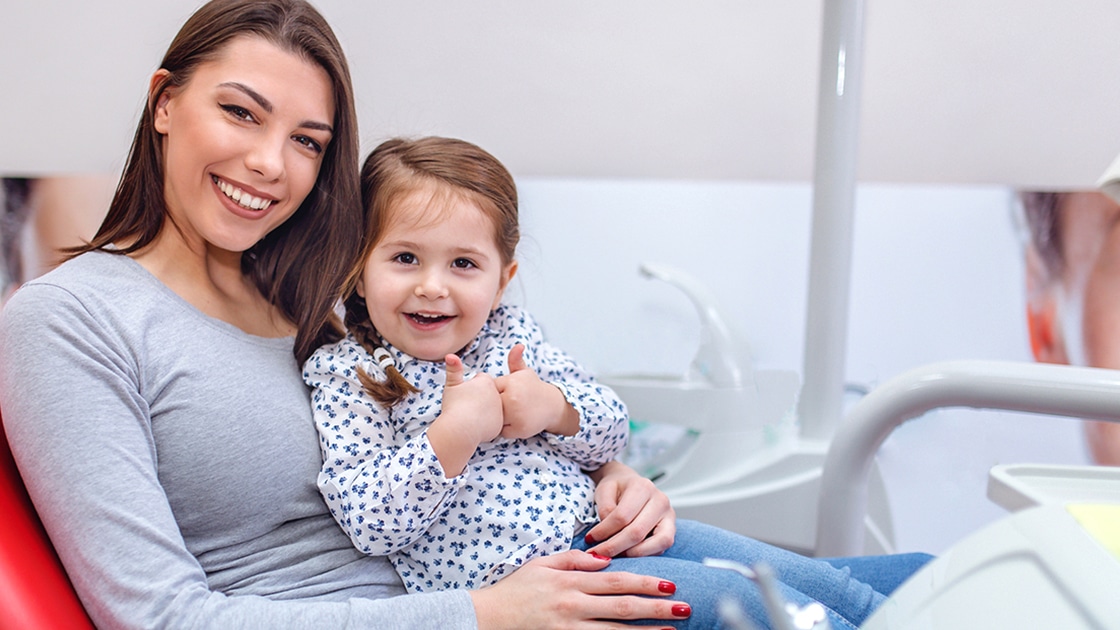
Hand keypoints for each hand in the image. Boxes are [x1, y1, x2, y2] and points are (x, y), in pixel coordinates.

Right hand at [428, 354, 503, 475]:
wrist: (460, 429)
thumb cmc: (454, 405)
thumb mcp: (452, 385)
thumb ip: (453, 369)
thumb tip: (449, 354)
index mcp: (486, 381)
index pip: (481, 381)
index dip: (471, 388)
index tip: (465, 396)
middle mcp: (497, 393)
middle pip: (487, 395)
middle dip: (480, 399)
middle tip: (468, 407)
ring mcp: (500, 409)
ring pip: (491, 409)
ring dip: (484, 412)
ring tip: (471, 417)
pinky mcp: (501, 423)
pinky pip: (493, 423)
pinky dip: (486, 425)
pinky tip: (476, 427)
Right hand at [469, 550, 687, 629]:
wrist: (485, 617)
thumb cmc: (514, 590)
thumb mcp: (542, 564)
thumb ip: (574, 558)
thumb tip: (604, 558)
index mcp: (570, 582)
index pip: (617, 581)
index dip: (646, 583)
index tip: (670, 584)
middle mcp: (572, 606)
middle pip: (623, 608)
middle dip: (656, 608)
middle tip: (684, 607)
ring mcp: (568, 629)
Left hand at [494, 344, 578, 438]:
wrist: (554, 406)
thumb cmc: (534, 389)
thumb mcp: (525, 373)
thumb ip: (515, 360)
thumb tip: (519, 345)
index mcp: (511, 382)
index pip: (489, 390)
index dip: (494, 393)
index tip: (503, 394)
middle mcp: (513, 398)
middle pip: (490, 405)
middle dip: (495, 406)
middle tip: (506, 405)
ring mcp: (516, 414)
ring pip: (495, 419)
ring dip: (499, 418)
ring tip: (511, 413)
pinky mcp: (519, 428)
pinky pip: (503, 431)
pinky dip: (507, 429)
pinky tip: (515, 422)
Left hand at [584, 461, 675, 557]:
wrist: (631, 484)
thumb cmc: (617, 487)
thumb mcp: (604, 489)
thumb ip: (605, 508)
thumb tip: (607, 533)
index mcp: (643, 486)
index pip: (622, 516)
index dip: (604, 531)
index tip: (590, 539)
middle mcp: (660, 501)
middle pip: (637, 532)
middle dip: (614, 547)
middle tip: (597, 554)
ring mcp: (669, 516)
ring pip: (656, 543)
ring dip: (632, 554)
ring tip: (614, 556)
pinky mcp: (671, 530)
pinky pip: (661, 548)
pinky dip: (644, 555)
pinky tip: (627, 554)